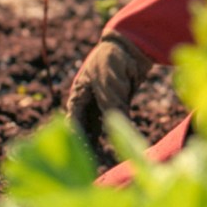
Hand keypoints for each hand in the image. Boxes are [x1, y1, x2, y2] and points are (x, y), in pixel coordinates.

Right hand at [64, 32, 147, 160]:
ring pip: (98, 125)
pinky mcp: (118, 101)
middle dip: (87, 143)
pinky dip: (115, 129)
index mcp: (79, 93)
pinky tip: (118, 142)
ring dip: (100, 139)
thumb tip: (118, 128)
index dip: (76, 136)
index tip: (81, 152)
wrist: (132, 45)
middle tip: (93, 161)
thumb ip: (112, 106)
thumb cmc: (113, 61)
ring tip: (102, 157)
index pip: (74, 120)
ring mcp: (103, 100)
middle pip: (85, 125)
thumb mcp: (109, 84)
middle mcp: (89, 99)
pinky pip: (114, 119)